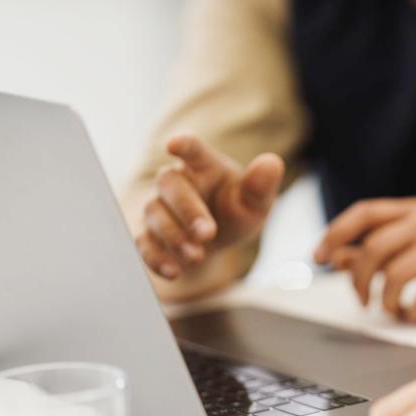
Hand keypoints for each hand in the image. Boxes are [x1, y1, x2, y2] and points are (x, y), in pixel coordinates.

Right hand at [133, 133, 283, 279]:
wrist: (215, 242)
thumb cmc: (234, 211)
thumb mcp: (255, 203)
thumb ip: (261, 185)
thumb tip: (272, 163)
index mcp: (204, 166)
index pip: (192, 149)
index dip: (183, 144)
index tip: (173, 144)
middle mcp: (177, 182)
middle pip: (170, 184)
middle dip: (187, 209)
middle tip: (207, 233)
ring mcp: (159, 207)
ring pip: (154, 213)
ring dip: (174, 235)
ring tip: (197, 255)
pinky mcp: (149, 234)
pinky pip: (143, 242)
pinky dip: (156, 258)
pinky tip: (173, 271)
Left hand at [312, 197, 415, 322]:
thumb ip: (380, 244)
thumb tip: (336, 256)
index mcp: (413, 209)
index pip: (364, 213)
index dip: (335, 233)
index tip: (319, 257)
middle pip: (375, 248)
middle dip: (359, 279)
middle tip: (362, 299)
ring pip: (396, 274)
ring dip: (385, 300)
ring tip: (391, 308)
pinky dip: (414, 312)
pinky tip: (414, 314)